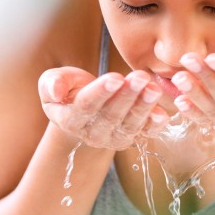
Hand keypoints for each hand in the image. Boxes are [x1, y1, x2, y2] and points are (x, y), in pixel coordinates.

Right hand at [38, 67, 168, 149]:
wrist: (85, 105)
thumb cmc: (69, 88)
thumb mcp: (53, 81)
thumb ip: (51, 84)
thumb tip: (55, 90)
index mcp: (70, 119)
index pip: (86, 106)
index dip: (101, 92)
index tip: (116, 77)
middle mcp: (92, 133)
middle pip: (111, 116)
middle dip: (127, 96)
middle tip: (141, 77)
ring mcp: (114, 137)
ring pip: (130, 124)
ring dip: (143, 106)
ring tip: (153, 88)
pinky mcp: (133, 136)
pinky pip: (145, 133)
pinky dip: (154, 125)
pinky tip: (162, 113)